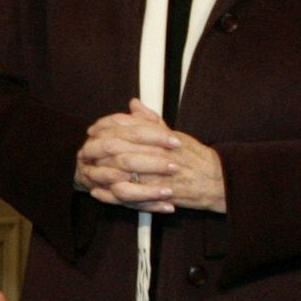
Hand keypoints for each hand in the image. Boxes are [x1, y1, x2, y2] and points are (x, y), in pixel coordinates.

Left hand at [76, 101, 224, 213]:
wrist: (216, 180)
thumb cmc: (195, 157)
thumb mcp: (173, 133)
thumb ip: (150, 120)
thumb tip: (133, 104)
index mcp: (158, 136)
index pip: (125, 127)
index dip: (105, 127)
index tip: (93, 130)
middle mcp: (156, 153)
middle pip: (117, 147)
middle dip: (97, 148)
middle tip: (84, 150)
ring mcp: (155, 174)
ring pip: (119, 171)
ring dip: (100, 171)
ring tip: (87, 171)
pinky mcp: (156, 194)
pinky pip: (128, 195)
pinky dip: (110, 194)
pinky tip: (98, 192)